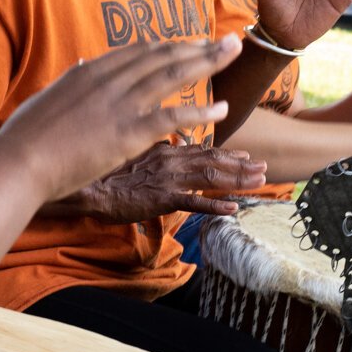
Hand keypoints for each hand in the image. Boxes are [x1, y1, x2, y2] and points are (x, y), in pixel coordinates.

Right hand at [0, 35, 241, 202]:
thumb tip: (80, 64)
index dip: (170, 45)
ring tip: (233, 54)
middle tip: (227, 39)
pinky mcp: (128, 132)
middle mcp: (109, 79)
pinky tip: (222, 108)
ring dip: (208, 62)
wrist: (19, 161)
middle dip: (199, 45)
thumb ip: (71, 80)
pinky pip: (173, 115)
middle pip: (163, 54)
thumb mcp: (49, 97)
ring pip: (173, 74)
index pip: (139, 50)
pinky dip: (201, 110)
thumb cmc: (26, 137)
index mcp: (90, 70)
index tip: (191, 42)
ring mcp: (120, 104)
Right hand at [72, 142, 268, 222]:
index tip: (245, 155)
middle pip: (214, 159)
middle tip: (263, 167)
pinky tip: (233, 209)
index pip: (202, 148)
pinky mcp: (163, 198)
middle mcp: (171, 159)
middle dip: (241, 164)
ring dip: (238, 179)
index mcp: (164, 148)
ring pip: (211, 176)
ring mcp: (169, 178)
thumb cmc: (104, 171)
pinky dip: (215, 205)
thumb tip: (170, 142)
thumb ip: (154, 148)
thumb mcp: (132, 152)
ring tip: (259, 182)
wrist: (88, 185)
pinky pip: (194, 201)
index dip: (227, 152)